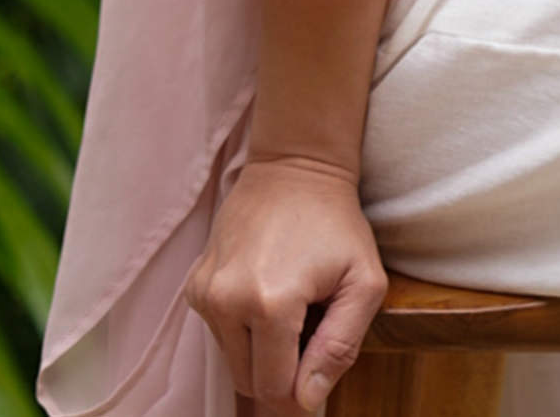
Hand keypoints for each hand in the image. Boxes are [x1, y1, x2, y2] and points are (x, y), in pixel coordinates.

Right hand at [184, 153, 386, 412]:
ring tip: (290, 304)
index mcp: (270, 304)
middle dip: (281, 367)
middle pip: (250, 380)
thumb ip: (339, 348)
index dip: (302, 387)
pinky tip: (267, 289)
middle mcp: (226, 301)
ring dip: (263, 347)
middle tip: (310, 323)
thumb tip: (305, 400)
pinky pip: (220, 333)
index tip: (320, 358)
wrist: (294, 167)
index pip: (275, 388)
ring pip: (234, 360)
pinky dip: (244, 326)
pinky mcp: (195, 285)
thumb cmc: (336, 223)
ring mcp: (205, 292)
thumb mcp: (364, 282)